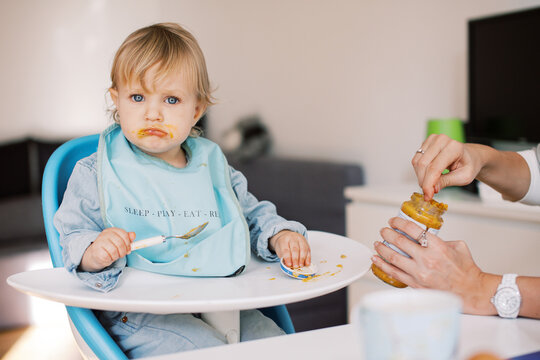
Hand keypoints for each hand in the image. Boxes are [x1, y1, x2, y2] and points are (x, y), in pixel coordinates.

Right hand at [80, 228, 134, 271]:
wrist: (94, 256)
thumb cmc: (108, 248)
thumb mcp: (119, 242)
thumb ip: (127, 238)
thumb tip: (133, 234)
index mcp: (111, 230)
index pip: (124, 234)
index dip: (128, 243)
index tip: (128, 248)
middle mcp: (104, 234)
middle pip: (120, 243)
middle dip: (123, 251)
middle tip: (121, 254)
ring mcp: (99, 242)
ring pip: (115, 250)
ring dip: (117, 256)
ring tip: (114, 256)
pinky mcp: (96, 251)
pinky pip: (109, 256)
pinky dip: (111, 259)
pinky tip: (108, 257)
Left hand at [269, 230, 310, 267]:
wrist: (287, 236)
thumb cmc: (283, 245)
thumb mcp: (280, 251)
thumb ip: (284, 258)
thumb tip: (289, 266)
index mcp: (284, 240)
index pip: (286, 249)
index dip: (287, 258)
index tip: (289, 265)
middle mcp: (292, 238)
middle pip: (295, 249)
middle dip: (295, 259)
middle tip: (296, 266)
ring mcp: (300, 240)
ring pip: (303, 249)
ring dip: (302, 259)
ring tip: (301, 266)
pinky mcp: (306, 243)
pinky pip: (308, 250)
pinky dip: (308, 258)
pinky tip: (307, 263)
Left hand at [372, 216, 497, 314]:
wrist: (471, 291)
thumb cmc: (466, 270)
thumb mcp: (457, 246)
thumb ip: (440, 239)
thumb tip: (426, 235)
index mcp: (437, 246)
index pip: (412, 229)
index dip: (398, 223)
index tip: (393, 221)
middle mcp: (427, 259)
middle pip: (399, 242)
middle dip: (387, 233)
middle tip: (383, 230)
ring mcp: (420, 273)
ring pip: (393, 258)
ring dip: (382, 248)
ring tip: (377, 243)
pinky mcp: (416, 284)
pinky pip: (394, 273)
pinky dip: (382, 265)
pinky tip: (376, 259)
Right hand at [412, 134, 482, 199]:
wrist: (471, 156)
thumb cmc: (469, 165)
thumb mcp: (464, 177)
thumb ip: (446, 182)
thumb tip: (431, 189)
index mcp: (454, 147)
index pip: (434, 168)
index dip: (429, 183)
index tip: (427, 196)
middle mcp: (441, 140)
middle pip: (423, 165)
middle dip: (424, 182)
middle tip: (429, 192)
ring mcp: (432, 140)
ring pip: (417, 163)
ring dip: (421, 177)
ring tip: (431, 183)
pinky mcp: (426, 143)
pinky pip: (416, 160)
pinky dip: (420, 171)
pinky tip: (428, 175)